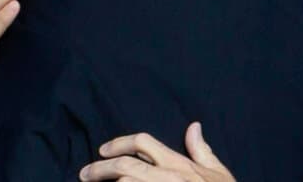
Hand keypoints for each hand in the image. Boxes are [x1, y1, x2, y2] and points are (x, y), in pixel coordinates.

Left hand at [79, 123, 234, 181]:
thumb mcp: (217, 173)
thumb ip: (202, 150)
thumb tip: (194, 126)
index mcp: (179, 164)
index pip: (142, 142)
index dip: (119, 143)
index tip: (103, 150)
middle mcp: (168, 176)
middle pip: (125, 165)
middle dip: (99, 168)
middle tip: (85, 174)